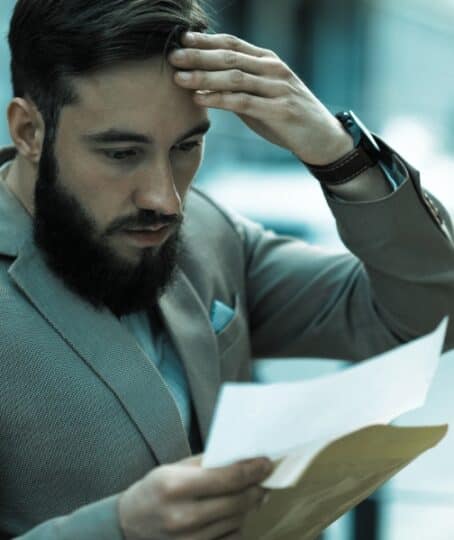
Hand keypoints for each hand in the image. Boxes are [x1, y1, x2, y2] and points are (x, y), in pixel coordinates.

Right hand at [118, 454, 271, 539]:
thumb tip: (242, 458)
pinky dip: (238, 524)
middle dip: (257, 487)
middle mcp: (183, 517)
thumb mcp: (174, 469)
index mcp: (176, 487)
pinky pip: (230, 539)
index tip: (267, 463)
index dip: (253, 470)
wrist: (128, 526)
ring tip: (254, 492)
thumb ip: (207, 464)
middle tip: (266, 477)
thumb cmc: (154, 491)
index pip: (228, 478)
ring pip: (237, 521)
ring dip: (250, 505)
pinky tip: (236, 513)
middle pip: (238, 502)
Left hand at [169, 32, 353, 165]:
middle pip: (230, 57)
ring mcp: (277, 89)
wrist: (321, 137)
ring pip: (235, 78)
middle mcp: (273, 69)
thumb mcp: (263, 95)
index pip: (233, 44)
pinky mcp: (279, 110)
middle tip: (173, 57)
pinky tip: (200, 99)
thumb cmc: (287, 116)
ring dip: (204, 77)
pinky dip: (220, 99)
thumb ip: (240, 87)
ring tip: (179, 78)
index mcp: (268, 61)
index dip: (206, 41)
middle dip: (199, 56)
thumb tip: (205, 83)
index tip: (181, 40)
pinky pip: (243, 102)